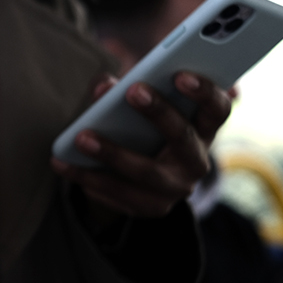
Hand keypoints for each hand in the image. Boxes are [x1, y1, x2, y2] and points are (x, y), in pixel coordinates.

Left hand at [51, 71, 232, 219]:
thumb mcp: (137, 105)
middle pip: (183, 137)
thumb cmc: (139, 126)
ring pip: (146, 172)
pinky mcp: (149, 208)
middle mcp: (196, 161)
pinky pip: (118, 195)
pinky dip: (88, 177)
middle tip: (131, 90)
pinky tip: (64, 164)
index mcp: (203, 129)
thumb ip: (122, 88)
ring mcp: (175, 189)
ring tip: (80, 138)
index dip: (205, 91)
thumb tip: (104, 86)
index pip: (218, 109)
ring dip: (112, 153)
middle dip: (159, 112)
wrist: (133, 178)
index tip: (181, 74)